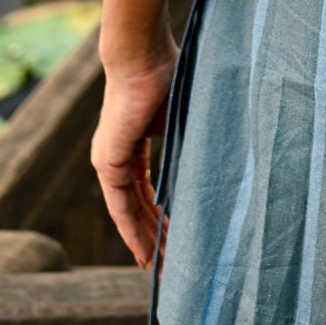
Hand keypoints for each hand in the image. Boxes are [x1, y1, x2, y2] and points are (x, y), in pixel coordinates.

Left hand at [91, 44, 177, 268]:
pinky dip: (132, 230)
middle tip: (172, 265)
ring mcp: (109, 162)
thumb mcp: (183, 118)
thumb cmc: (167, 75)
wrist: (142, 56)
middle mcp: (116, 158)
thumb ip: (190, 143)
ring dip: (145, 241)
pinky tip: (143, 252)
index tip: (174, 241)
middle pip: (137, 208)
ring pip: (128, 213)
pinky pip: (119, 206)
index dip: (160, 217)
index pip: (146, 191)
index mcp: (132, 145)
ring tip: (162, 268)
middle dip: (155, 238)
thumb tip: (218, 164)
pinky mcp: (107, 163)